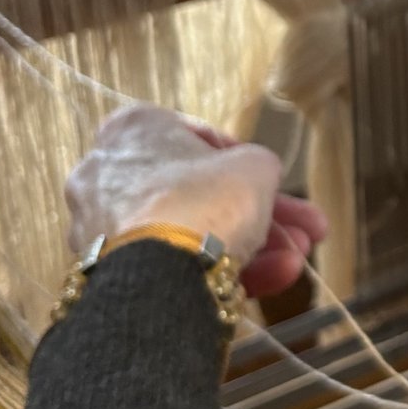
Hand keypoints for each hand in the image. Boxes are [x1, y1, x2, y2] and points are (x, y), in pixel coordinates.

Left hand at [64, 104, 330, 297]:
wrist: (160, 276)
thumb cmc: (206, 199)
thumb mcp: (255, 166)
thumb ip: (259, 164)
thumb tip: (256, 175)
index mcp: (133, 129)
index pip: (197, 140)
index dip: (247, 164)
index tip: (277, 185)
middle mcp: (109, 173)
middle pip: (200, 194)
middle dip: (260, 216)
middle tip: (302, 233)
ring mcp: (105, 226)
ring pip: (190, 233)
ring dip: (252, 246)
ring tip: (295, 263)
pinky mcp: (111, 273)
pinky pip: (171, 264)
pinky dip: (220, 269)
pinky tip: (273, 279)